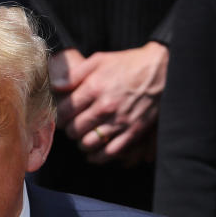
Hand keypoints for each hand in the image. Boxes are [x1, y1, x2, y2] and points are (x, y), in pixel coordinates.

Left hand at [50, 42, 168, 164]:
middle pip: (74, 129)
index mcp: (95, 88)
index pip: (64, 112)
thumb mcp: (99, 60)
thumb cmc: (127, 64)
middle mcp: (106, 107)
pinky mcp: (133, 132)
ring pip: (88, 143)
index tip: (62, 116)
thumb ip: (74, 74)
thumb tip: (54, 86)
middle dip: (70, 129)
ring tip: (83, 137)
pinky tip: (94, 152)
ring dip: (82, 143)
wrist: (161, 70)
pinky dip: (98, 156)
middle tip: (72, 126)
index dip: (59, 116)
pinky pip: (109, 153)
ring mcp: (120, 121)